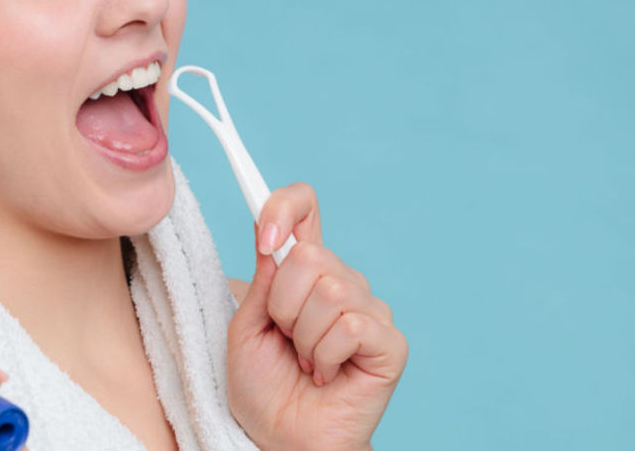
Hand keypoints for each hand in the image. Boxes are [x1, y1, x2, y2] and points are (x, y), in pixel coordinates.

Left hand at [226, 183, 407, 450]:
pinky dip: (325, 355)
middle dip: (282, 304)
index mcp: (304, 272)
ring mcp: (369, 311)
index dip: (283, 207)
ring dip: (303, 336)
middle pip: (311, 254)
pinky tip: (326, 375)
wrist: (280, 438)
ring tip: (306, 362)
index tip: (263, 238)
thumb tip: (275, 238)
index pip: (304, 208)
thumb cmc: (263, 387)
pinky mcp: (388, 344)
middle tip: (285, 339)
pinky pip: (351, 325)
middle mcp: (342, 283)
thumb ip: (263, 281)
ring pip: (330, 291)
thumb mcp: (246, 327)